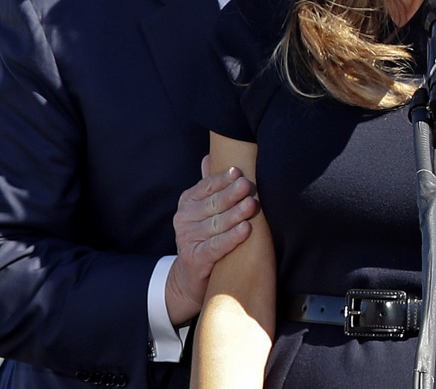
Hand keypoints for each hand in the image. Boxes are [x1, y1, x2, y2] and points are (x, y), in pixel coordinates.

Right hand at [164, 155, 257, 325]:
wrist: (191, 279)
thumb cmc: (206, 236)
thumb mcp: (205, 210)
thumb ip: (209, 185)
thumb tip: (210, 156)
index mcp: (187, 202)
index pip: (206, 186)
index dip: (223, 179)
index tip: (239, 172)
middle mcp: (184, 219)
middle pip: (213, 204)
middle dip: (232, 194)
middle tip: (248, 186)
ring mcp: (187, 240)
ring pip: (216, 224)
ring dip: (235, 214)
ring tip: (251, 205)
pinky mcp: (195, 260)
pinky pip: (216, 246)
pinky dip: (232, 238)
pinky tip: (246, 230)